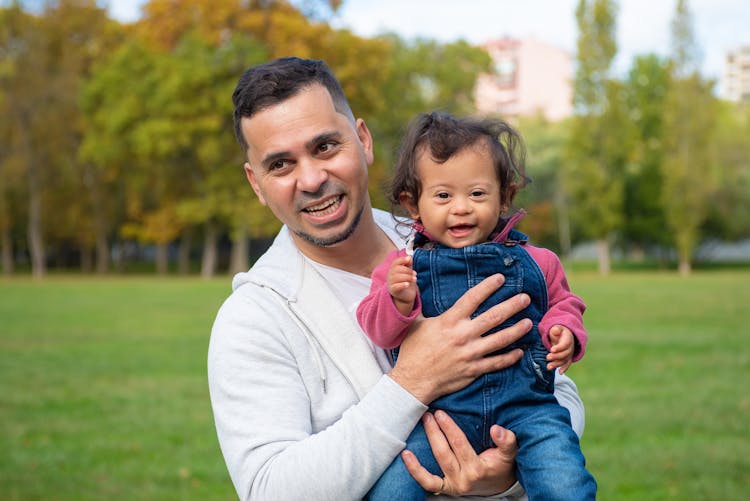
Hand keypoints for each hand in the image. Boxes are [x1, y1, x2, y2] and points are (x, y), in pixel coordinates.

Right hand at [387, 255, 417, 315]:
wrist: (406, 295)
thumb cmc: (406, 282)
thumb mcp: (408, 272)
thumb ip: (408, 264)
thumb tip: (409, 257)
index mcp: (393, 269)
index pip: (395, 262)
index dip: (402, 260)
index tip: (409, 259)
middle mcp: (390, 275)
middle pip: (397, 269)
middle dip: (407, 270)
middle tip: (415, 274)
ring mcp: (390, 283)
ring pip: (397, 277)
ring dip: (407, 277)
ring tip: (415, 279)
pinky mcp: (392, 290)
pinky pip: (396, 286)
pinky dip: (402, 284)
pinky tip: (408, 284)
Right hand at [389, 274, 530, 403]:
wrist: (413, 380)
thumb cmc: (413, 350)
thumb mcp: (415, 323)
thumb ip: (421, 305)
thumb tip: (415, 284)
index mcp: (449, 321)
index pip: (473, 298)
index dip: (488, 286)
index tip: (500, 278)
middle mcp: (463, 335)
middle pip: (494, 316)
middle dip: (512, 305)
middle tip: (525, 298)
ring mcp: (471, 353)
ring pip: (501, 339)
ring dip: (517, 330)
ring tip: (529, 322)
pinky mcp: (474, 370)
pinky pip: (497, 363)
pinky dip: (510, 357)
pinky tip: (519, 351)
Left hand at [402, 411, 517, 495]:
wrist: (498, 486)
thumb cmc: (501, 466)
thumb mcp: (509, 453)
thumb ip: (507, 441)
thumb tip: (497, 429)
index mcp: (478, 469)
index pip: (460, 445)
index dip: (449, 428)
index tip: (441, 413)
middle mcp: (464, 479)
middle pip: (444, 452)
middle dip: (435, 431)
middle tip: (429, 414)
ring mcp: (453, 485)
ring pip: (436, 462)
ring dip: (428, 441)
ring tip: (424, 423)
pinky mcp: (445, 488)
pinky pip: (427, 482)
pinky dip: (415, 470)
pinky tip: (406, 455)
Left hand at [546, 325, 573, 373]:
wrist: (565, 335)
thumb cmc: (558, 331)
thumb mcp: (557, 328)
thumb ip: (556, 329)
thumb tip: (555, 330)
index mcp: (568, 339)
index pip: (565, 344)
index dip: (559, 347)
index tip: (551, 349)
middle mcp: (571, 347)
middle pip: (565, 353)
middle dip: (556, 356)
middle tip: (547, 357)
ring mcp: (570, 353)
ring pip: (565, 360)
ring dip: (557, 364)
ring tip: (548, 367)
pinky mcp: (568, 358)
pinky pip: (567, 364)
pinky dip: (564, 368)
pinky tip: (560, 372)